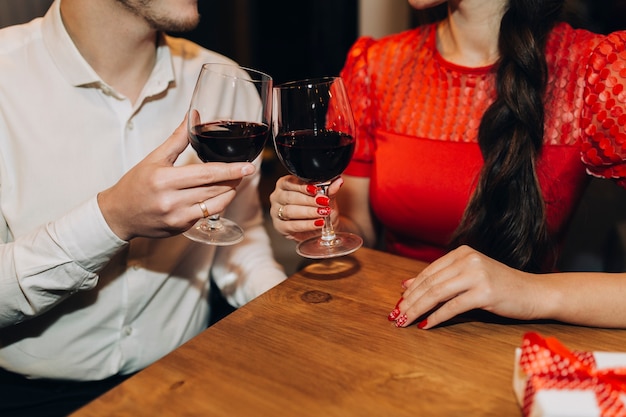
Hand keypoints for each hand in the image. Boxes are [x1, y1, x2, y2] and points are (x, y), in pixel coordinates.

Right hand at [98, 118, 254, 240]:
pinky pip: (207, 216)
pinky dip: (217, 204)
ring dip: (230, 193)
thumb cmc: (136, 183)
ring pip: (215, 205)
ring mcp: (177, 217)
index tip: (248, 166)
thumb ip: (178, 138)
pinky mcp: (181, 229)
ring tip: (235, 181)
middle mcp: (171, 200)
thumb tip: (194, 115)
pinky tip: (220, 194)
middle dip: (234, 180)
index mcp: (164, 179)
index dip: (230, 171)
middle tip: (245, 170)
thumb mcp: (155, 158)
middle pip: (214, 190)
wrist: (119, 214)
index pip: (206, 175)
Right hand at [269, 175, 342, 241]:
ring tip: (322, 212)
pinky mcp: (280, 227)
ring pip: (290, 211)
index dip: (303, 186)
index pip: (290, 182)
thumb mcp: (326, 198)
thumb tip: (337, 181)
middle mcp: (278, 197)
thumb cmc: (319, 208)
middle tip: (323, 202)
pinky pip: (292, 226)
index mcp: (285, 184)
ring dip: (308, 212)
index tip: (316, 189)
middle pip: (290, 197)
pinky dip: (306, 224)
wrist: (322, 226)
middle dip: (308, 200)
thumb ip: (330, 190)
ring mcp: (276, 212)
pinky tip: (317, 223)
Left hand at [389, 245, 537, 328]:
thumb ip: (441, 278)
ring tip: (405, 321)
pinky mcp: (485, 292)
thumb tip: (405, 285)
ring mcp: (477, 275)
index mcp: (461, 253)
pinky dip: (437, 317)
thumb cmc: (500, 287)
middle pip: (430, 283)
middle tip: (396, 316)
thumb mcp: (468, 277)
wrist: (535, 293)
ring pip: (437, 294)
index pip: (428, 272)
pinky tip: (426, 325)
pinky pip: (453, 306)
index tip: (397, 304)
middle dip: (409, 301)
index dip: (410, 290)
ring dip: (418, 309)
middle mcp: (468, 259)